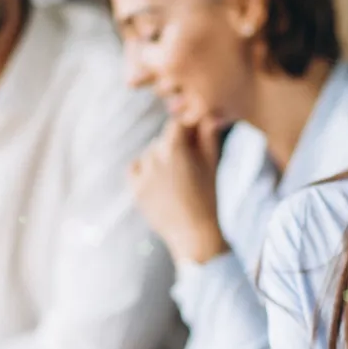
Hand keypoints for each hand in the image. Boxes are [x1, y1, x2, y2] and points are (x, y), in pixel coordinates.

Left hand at [127, 118, 228, 265]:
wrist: (194, 234)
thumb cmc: (209, 196)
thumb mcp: (212, 163)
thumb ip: (207, 135)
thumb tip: (206, 114)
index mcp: (175, 147)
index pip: (177, 125)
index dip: (187, 131)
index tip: (195, 140)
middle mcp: (156, 157)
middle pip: (163, 140)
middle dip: (174, 146)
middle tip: (188, 163)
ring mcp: (144, 174)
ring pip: (150, 154)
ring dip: (161, 159)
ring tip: (177, 177)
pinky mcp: (136, 189)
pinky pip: (135, 168)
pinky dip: (144, 170)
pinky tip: (158, 179)